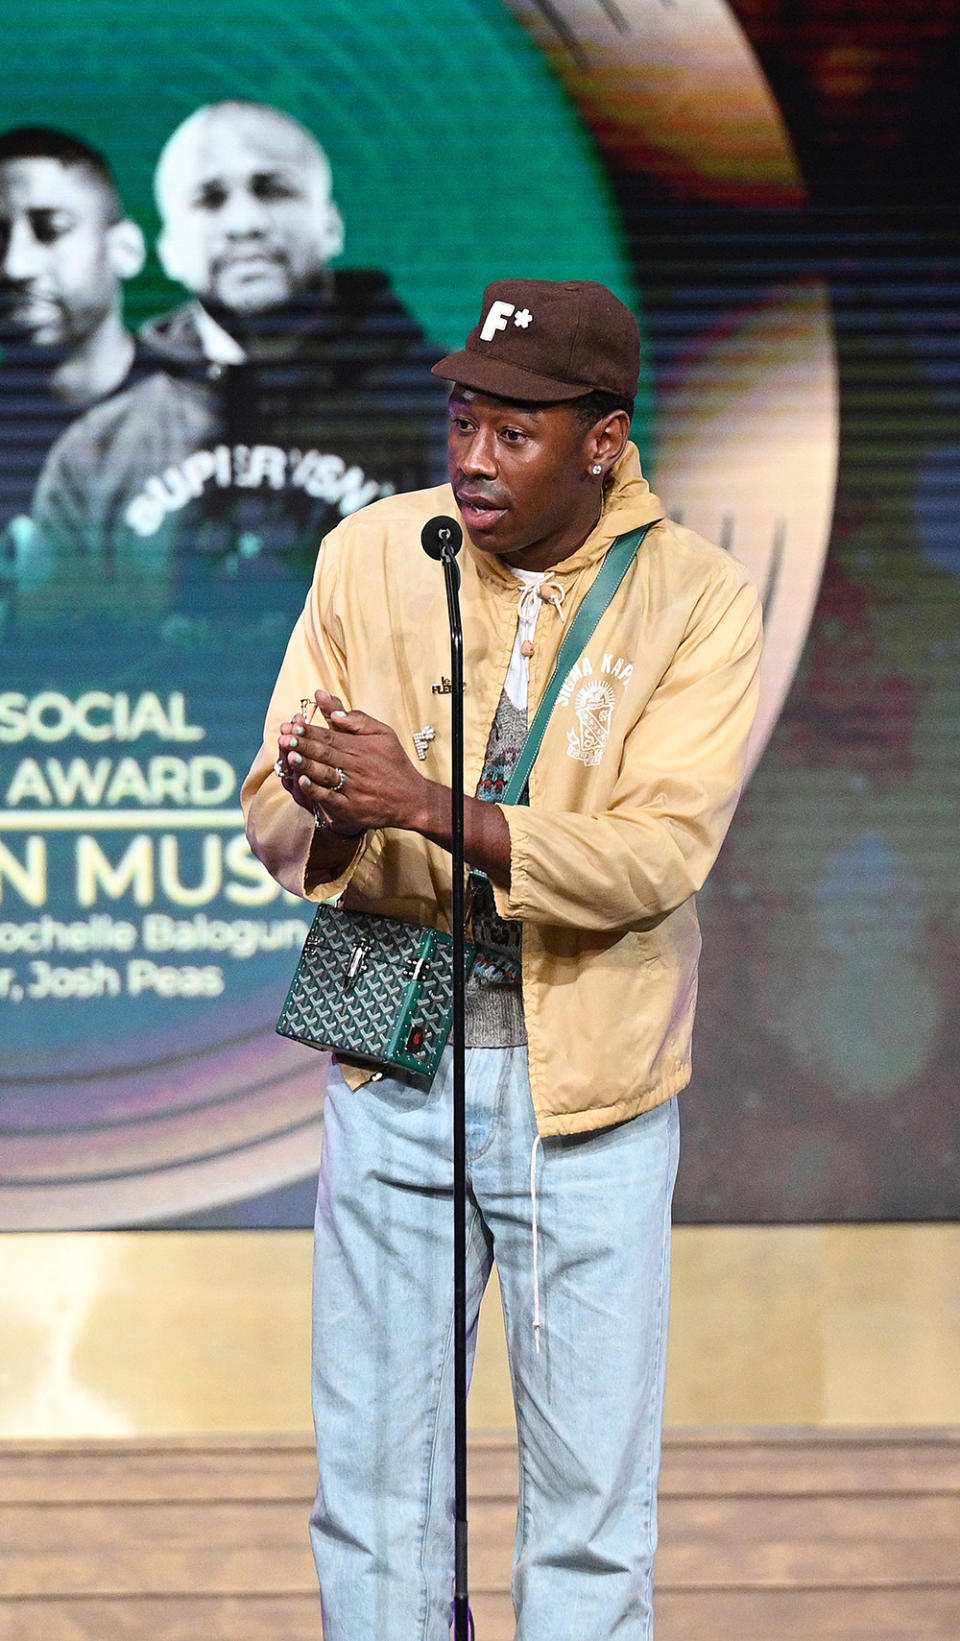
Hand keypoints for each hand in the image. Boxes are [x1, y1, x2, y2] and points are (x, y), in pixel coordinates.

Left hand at [277, 690, 429, 835]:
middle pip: (324, 753)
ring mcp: (352, 788)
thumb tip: (332, 708)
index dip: (309, 731)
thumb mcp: (383, 734)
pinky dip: (316, 791)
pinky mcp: (351, 808)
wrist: (412, 799)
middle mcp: (355, 767)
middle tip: (284, 737)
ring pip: (325, 774)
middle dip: (302, 744)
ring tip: (290, 755)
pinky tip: (302, 782)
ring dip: (306, 764)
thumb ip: (357, 719)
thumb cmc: (394, 764)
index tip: (292, 725)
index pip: (329, 736)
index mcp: (360, 747)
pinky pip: (330, 798)